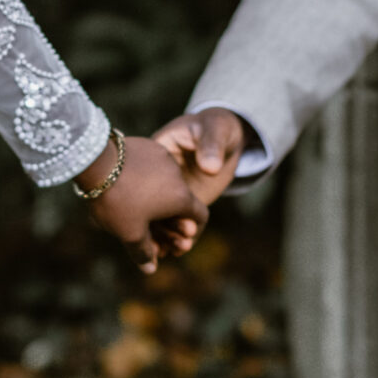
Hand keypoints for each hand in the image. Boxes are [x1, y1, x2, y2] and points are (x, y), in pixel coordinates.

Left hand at [79, 135, 208, 274]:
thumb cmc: (117, 200)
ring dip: (158, 197)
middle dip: (172, 218)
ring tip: (137, 207)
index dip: (192, 231)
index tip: (179, 240)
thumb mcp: (129, 233)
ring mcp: (162, 157)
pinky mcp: (147, 146)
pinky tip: (130, 186)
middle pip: (182, 199)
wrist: (96, 161)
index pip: (200, 215)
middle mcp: (177, 174)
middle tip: (155, 231)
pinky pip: (153, 167)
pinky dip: (147, 179)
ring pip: (166, 182)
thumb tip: (150, 269)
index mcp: (180, 197)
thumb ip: (143, 252)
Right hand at [146, 108, 247, 254]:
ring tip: (181, 248)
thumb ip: (212, 147)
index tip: (180, 219)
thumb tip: (210, 168)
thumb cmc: (216, 127)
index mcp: (159, 151)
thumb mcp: (215, 130)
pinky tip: (178, 250)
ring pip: (157, 215)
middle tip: (181, 240)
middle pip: (152, 201)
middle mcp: (156, 175)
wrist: (225, 135)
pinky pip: (169, 219)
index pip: (157, 179)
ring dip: (166, 235)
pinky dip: (171, 235)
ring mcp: (164, 189)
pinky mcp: (175, 201)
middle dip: (165, 224)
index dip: (166, 200)